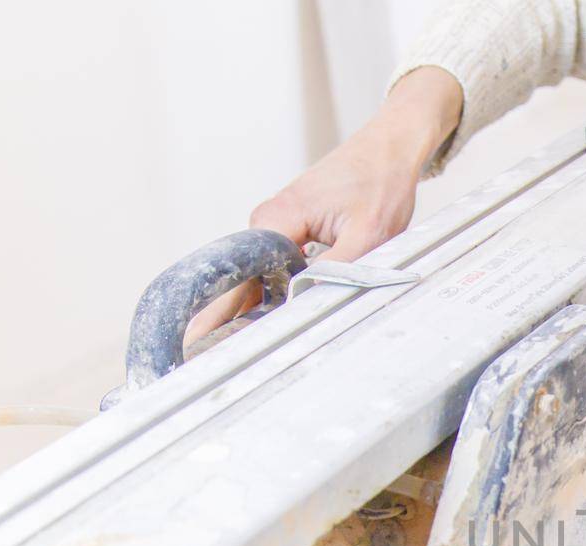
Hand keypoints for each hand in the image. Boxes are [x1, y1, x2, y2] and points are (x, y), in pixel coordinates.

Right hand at [186, 66, 464, 343]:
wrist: (389, 149)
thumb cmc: (380, 184)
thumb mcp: (369, 233)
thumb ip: (338, 270)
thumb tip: (306, 303)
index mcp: (279, 219)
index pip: (241, 275)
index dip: (218, 313)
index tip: (196, 341)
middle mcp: (268, 222)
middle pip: (242, 279)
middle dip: (224, 319)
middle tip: (197, 357)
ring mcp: (278, 227)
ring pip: (259, 276)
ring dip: (248, 309)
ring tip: (219, 349)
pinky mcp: (292, 231)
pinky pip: (275, 269)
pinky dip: (269, 294)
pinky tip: (257, 325)